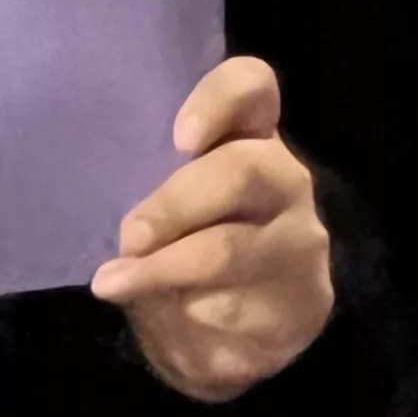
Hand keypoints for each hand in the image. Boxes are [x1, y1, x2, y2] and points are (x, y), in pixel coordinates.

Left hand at [92, 59, 334, 403]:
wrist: (242, 330)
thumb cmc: (186, 241)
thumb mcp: (163, 203)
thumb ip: (144, 184)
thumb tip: (114, 217)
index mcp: (247, 135)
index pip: (250, 86)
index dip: (217, 100)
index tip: (179, 137)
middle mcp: (284, 178)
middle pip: (242, 170)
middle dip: (173, 206)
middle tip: (127, 237)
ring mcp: (300, 242)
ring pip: (231, 251)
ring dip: (163, 272)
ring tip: (116, 284)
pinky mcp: (303, 303)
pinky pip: (236, 311)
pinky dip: (187, 320)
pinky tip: (170, 323)